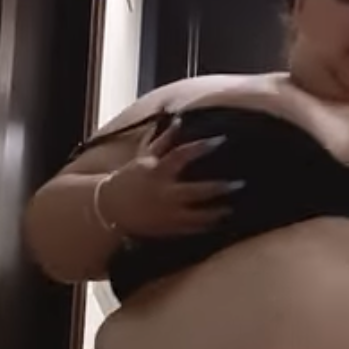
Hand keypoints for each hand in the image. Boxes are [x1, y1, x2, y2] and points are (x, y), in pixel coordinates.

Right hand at [96, 117, 242, 237]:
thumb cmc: (130, 177)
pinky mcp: (167, 228)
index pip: (181, 155)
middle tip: (239, 184)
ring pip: (196, 214)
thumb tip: (179, 119)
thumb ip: (164, 140)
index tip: (221, 140)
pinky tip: (221, 222)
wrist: (109, 207)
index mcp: (157, 171)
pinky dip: (206, 226)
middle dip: (217, 188)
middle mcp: (163, 192)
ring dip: (216, 212)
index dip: (201, 147)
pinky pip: (190, 229)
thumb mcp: (144, 157)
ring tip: (233, 209)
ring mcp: (166, 213)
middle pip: (195, 191)